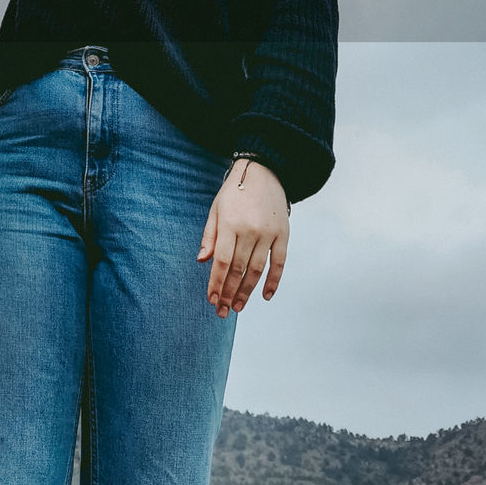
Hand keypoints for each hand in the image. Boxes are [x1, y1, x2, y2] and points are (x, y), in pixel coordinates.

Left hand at [197, 159, 288, 317]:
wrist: (264, 172)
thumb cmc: (234, 192)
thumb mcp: (216, 209)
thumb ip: (209, 236)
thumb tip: (202, 261)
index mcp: (230, 224)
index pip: (222, 262)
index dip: (216, 284)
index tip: (212, 300)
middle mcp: (250, 230)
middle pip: (238, 269)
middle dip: (229, 293)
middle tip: (223, 312)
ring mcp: (268, 233)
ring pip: (257, 270)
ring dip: (247, 291)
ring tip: (239, 307)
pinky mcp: (283, 234)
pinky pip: (279, 262)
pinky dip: (273, 281)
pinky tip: (265, 296)